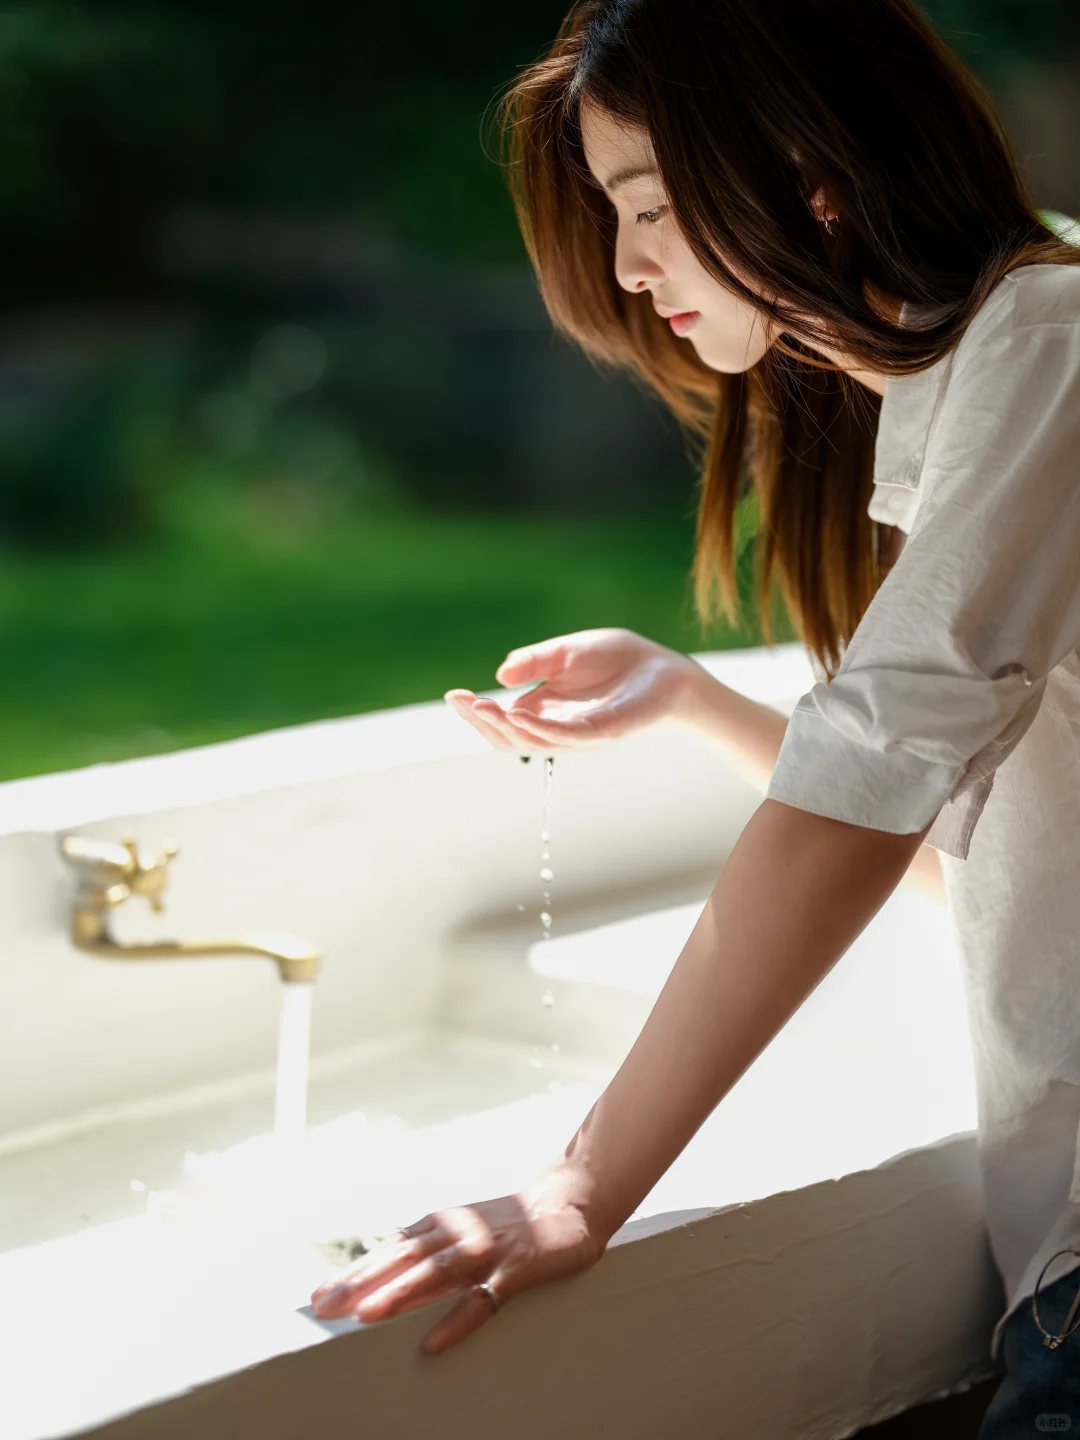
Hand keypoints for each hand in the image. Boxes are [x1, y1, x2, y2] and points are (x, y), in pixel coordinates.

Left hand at [309, 1172, 604, 1353]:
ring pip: (435, 1274)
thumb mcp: (461, 1233)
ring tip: (365, 1315)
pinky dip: (456, 1320)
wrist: (567, 1204)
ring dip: (399, 1293)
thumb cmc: (506, 1227)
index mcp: (440, 1225)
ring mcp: (486, 1250)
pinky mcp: (515, 1270)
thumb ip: (425, 1255)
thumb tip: (378, 1285)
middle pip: (402, 1260)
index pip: (388, 1250)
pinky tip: (432, 1342)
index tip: (318, 1297)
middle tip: (324, 1307)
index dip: (353, 1273)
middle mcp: (457, 1233)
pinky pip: (482, 1300)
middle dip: (360, 1283)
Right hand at [444, 627, 702, 752]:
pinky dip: (538, 728)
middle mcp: (559, 729)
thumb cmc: (622, 660)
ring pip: (532, 741)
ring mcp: (579, 735)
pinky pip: (564, 736)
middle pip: (510, 738)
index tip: (455, 694)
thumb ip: (534, 662)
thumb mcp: (566, 652)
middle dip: (481, 722)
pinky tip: (516, 713)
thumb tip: (500, 675)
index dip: (477, 712)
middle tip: (461, 701)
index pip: (504, 722)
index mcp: (547, 711)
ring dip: (502, 726)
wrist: (667, 670)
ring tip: (481, 706)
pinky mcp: (602, 731)